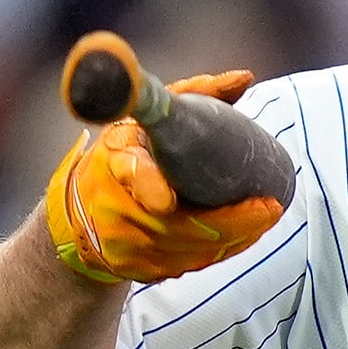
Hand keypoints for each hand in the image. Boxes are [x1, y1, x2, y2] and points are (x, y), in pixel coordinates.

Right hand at [44, 70, 283, 282]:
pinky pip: (189, 265)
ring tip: (265, 219)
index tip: (165, 199)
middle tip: (269, 207)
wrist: (79, 213)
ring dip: (234, 238)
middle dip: (229, 220)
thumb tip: (245, 78)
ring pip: (190, 250)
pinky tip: (244, 237)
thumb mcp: (146, 119)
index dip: (145, 185)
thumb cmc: (125, 154)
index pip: (129, 173)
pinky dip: (220, 253)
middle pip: (176, 224)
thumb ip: (193, 95)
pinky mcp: (137, 270)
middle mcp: (113, 208)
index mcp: (113, 162)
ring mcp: (124, 245)